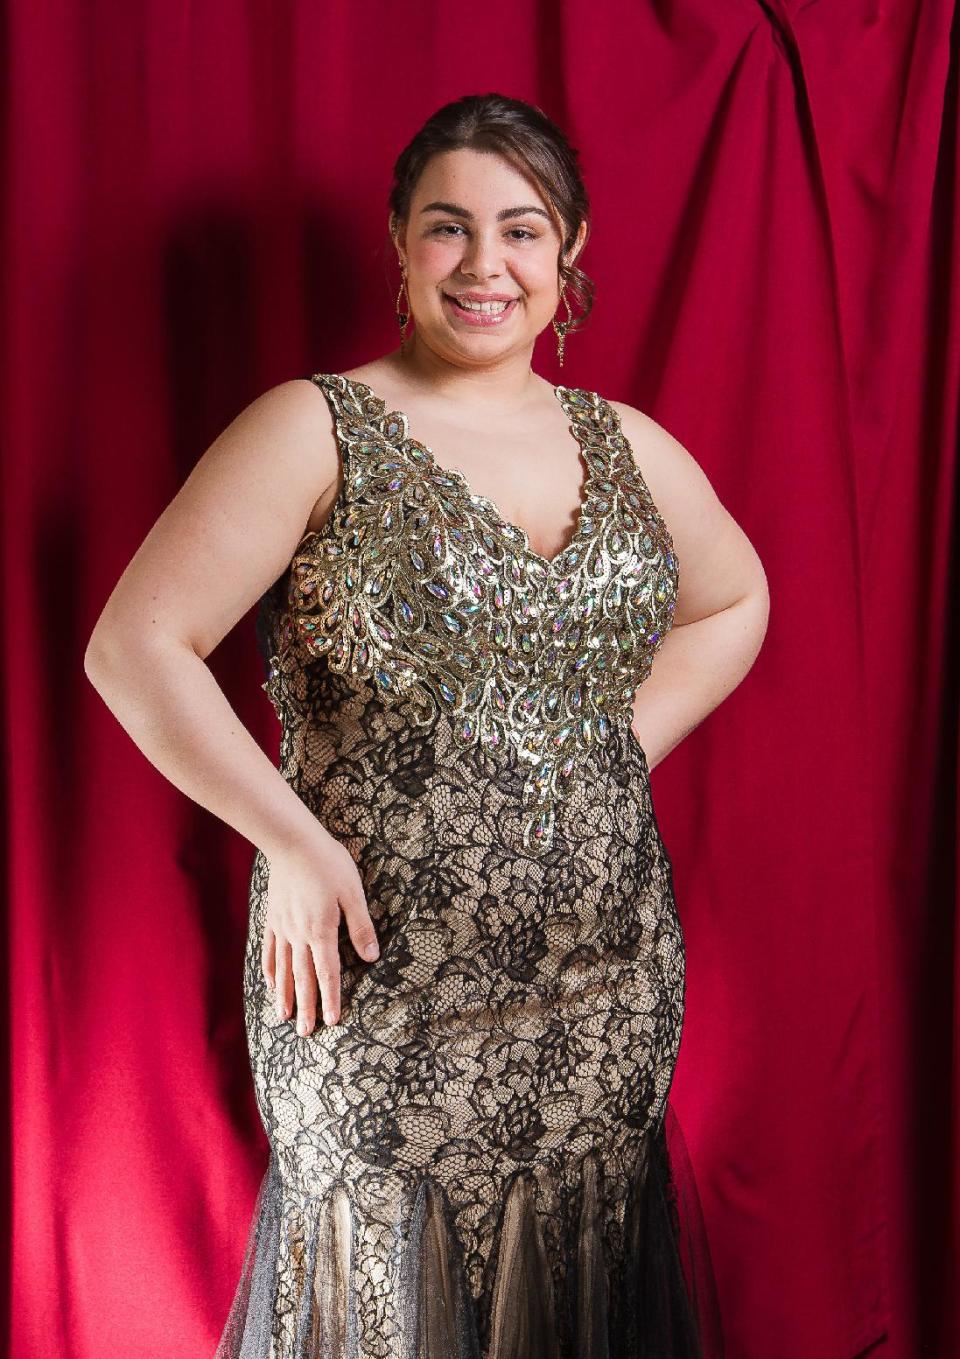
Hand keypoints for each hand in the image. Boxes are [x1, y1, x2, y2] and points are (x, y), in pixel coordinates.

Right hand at [261, 829, 378, 1033]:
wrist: (292, 842)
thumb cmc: (328, 864)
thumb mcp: (353, 893)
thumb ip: (361, 926)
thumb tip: (371, 956)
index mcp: (321, 931)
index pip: (328, 974)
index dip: (331, 999)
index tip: (332, 1022)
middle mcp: (299, 935)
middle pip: (302, 978)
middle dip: (306, 1008)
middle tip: (306, 1034)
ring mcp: (282, 927)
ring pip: (283, 969)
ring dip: (285, 995)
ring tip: (284, 1018)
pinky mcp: (272, 917)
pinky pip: (269, 950)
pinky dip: (270, 970)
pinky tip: (270, 983)